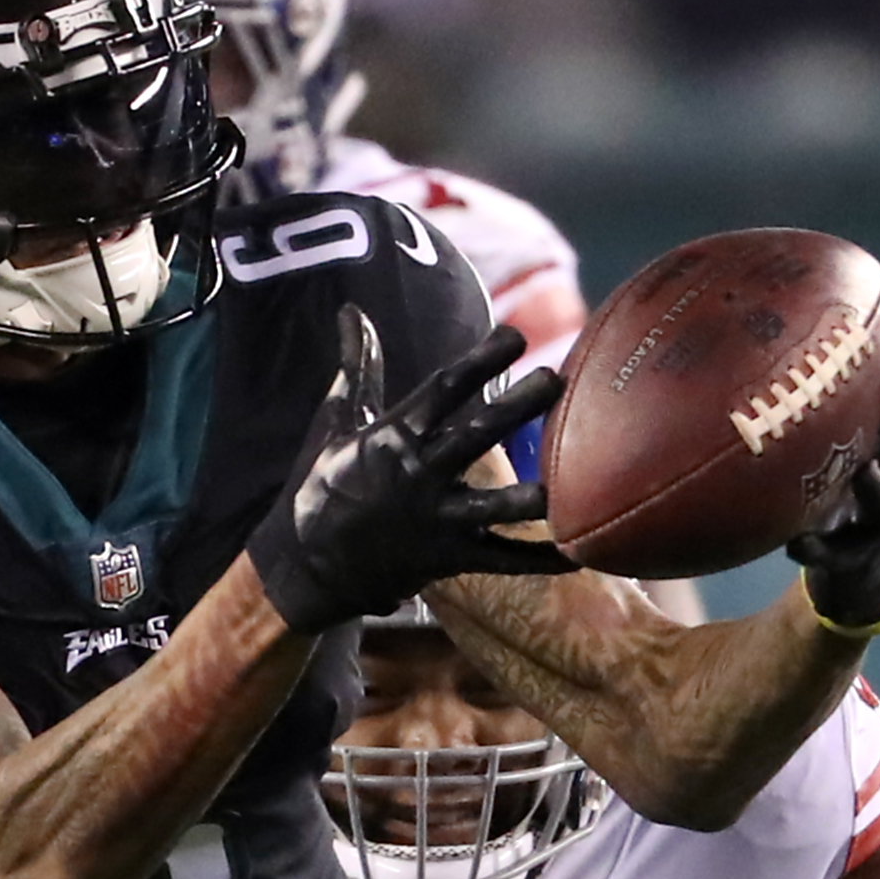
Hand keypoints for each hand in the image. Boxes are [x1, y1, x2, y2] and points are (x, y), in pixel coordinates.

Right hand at [249, 311, 566, 637]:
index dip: (480, 361)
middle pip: (474, 436)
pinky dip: (536, 560)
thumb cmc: (320, 487)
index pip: (442, 390)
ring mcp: (434, 520)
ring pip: (490, 509)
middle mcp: (416, 475)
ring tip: (563, 486)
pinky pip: (498, 561)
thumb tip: (354, 310)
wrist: (303, 568)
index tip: (515, 336)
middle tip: (554, 380)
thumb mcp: (334, 422)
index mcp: (392, 437)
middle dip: (515, 408)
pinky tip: (575, 554)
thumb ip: (357, 366)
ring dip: (527, 499)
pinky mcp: (445, 560)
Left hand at [788, 305, 879, 631]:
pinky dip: (818, 549)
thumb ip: (803, 403)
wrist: (847, 574)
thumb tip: (749, 330)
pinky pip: (837, 556)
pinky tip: (796, 544)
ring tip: (865, 472)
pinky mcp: (856, 561)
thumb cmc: (829, 493)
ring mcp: (879, 522)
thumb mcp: (821, 446)